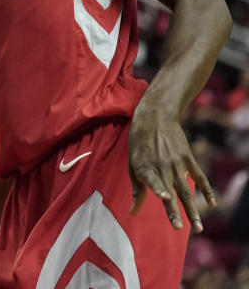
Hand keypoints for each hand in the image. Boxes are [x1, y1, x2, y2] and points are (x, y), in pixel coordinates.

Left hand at [127, 103, 212, 232]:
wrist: (155, 116)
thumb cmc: (139, 143)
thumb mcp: (133, 163)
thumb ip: (137, 190)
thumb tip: (133, 213)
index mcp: (144, 166)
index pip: (151, 180)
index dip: (158, 188)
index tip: (166, 197)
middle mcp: (161, 166)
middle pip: (170, 192)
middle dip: (174, 211)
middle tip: (178, 228)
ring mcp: (176, 163)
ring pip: (186, 191)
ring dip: (192, 210)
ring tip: (198, 228)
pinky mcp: (187, 158)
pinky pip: (199, 177)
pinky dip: (206, 190)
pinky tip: (212, 204)